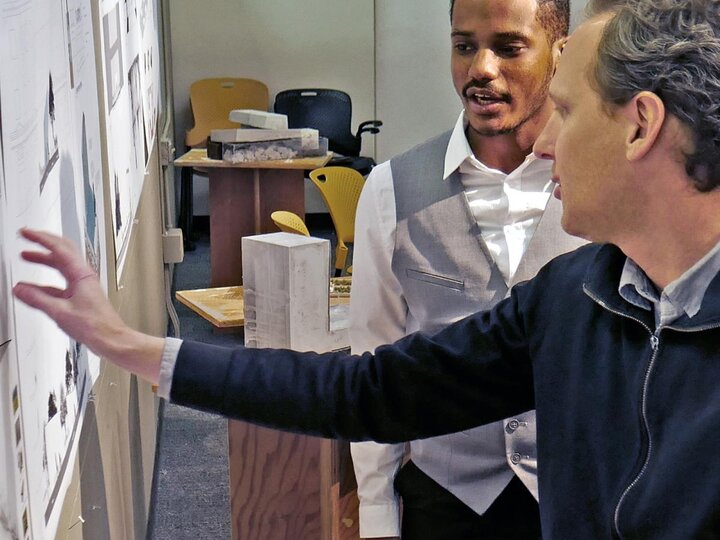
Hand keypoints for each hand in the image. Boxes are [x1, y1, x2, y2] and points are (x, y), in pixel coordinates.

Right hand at [12, 228, 164, 381]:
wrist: (110, 339)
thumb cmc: (95, 326)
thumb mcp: (60, 312)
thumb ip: (37, 299)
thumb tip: (20, 289)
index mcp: (81, 275)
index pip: (59, 248)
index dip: (41, 238)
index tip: (27, 233)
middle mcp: (83, 276)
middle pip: (63, 251)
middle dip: (44, 242)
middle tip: (28, 236)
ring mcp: (82, 285)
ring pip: (61, 266)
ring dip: (44, 259)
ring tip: (27, 255)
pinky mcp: (80, 296)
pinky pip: (60, 282)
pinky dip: (45, 281)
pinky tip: (33, 287)